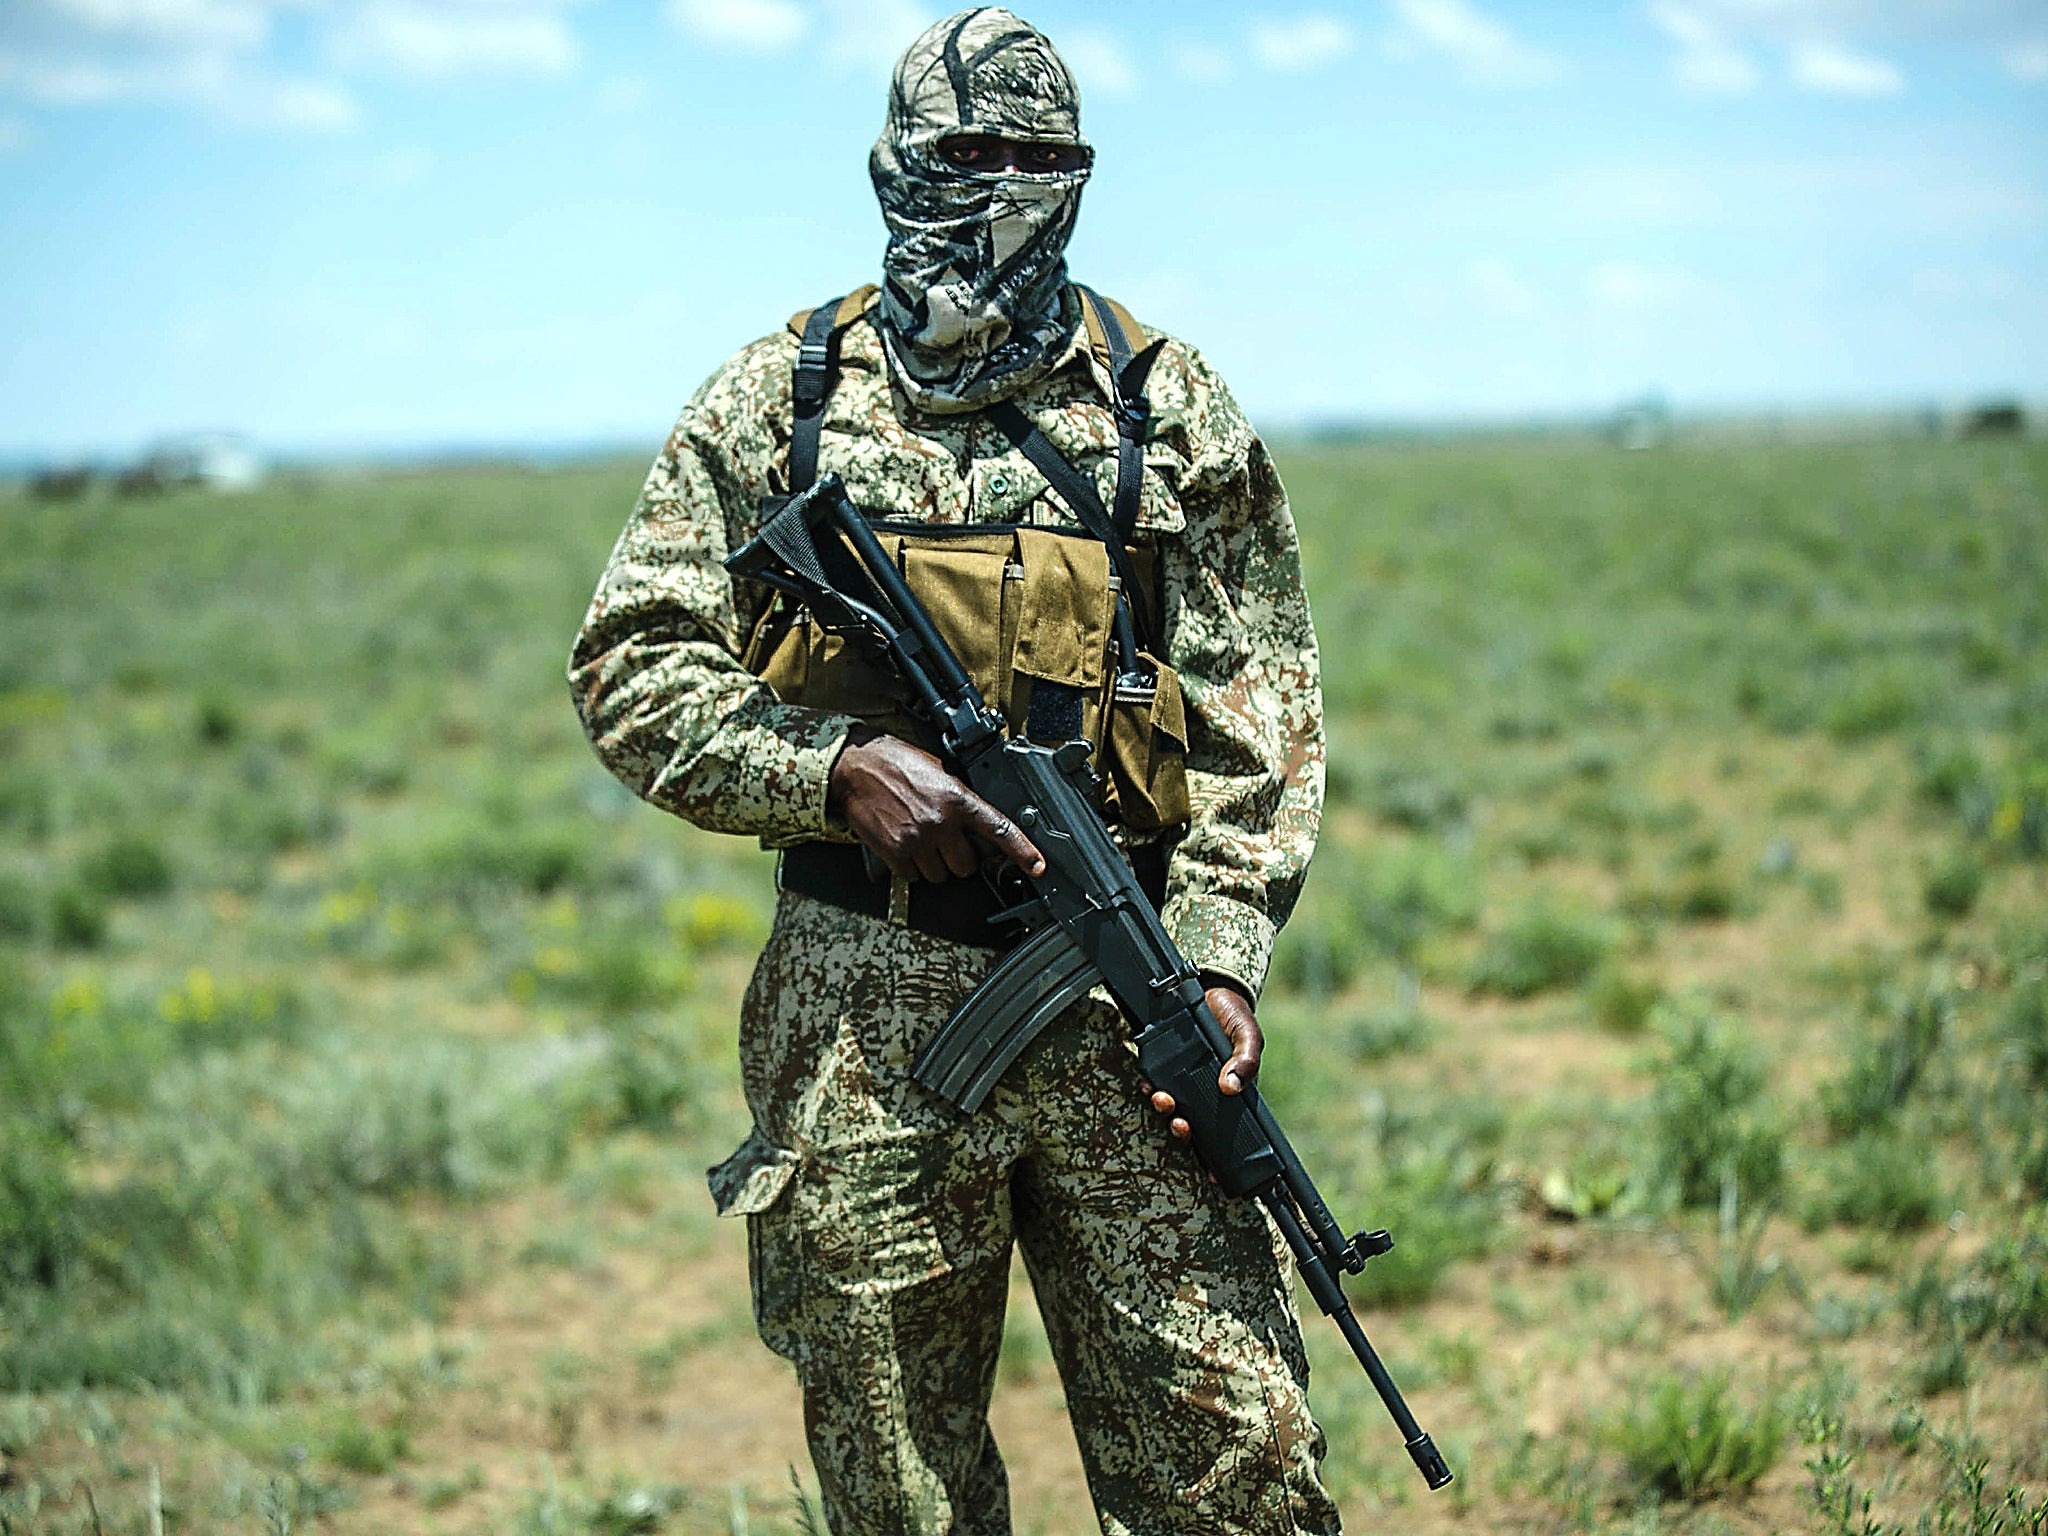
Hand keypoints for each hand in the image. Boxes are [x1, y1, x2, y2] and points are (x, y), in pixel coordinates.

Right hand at [827, 725, 1045, 883]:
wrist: (857, 766)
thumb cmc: (898, 764)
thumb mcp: (941, 773)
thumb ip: (962, 800)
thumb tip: (977, 826)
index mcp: (958, 799)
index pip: (999, 829)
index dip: (1022, 851)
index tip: (1037, 867)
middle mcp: (942, 822)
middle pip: (967, 866)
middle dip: (959, 858)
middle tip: (945, 841)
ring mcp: (918, 839)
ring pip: (940, 875)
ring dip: (934, 864)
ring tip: (920, 838)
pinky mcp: (895, 852)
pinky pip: (913, 877)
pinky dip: (910, 867)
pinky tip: (903, 843)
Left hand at [1147, 982, 1262, 1145]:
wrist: (1211, 988)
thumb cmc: (1234, 1017)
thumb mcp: (1249, 1036)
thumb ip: (1246, 1059)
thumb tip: (1232, 1086)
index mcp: (1227, 1093)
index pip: (1222, 1133)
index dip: (1215, 1157)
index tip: (1211, 1175)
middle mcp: (1203, 1091)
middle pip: (1192, 1125)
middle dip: (1182, 1131)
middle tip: (1179, 1123)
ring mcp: (1182, 1079)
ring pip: (1170, 1107)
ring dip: (1163, 1110)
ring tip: (1161, 1099)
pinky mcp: (1164, 1062)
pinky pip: (1153, 1082)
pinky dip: (1147, 1086)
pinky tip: (1145, 1084)